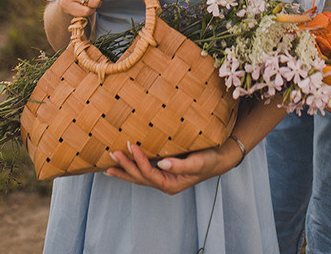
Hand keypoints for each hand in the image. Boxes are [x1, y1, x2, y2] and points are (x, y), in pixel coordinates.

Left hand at [105, 139, 237, 193]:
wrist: (219, 158)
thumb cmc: (210, 160)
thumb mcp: (197, 163)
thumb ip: (180, 166)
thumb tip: (162, 164)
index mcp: (171, 184)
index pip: (150, 174)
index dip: (139, 161)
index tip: (132, 146)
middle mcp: (165, 183)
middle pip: (140, 177)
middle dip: (126, 167)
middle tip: (113, 154)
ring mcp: (164, 178)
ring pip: (140, 176)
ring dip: (126, 170)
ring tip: (111, 164)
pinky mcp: (164, 170)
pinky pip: (145, 170)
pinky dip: (134, 167)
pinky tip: (126, 163)